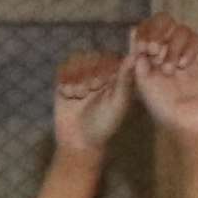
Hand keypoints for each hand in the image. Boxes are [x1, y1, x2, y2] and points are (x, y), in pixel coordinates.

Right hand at [48, 46, 133, 160]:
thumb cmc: (105, 124)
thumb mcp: (118, 102)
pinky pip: (63, 74)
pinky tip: (71, 97)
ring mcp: (80, 79)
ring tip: (80, 95)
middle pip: (92, 58)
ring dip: (78, 78)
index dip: (106, 64)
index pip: (111, 58)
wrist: (79, 142)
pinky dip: (67, 84)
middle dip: (91, 72)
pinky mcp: (64, 85)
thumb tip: (134, 56)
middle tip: (92, 89)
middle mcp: (98, 75)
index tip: (105, 77)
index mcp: (114, 78)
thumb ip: (125, 79)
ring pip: (77, 64)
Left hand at [124, 16, 197, 142]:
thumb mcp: (143, 81)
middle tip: (151, 51)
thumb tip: (131, 30)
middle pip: (166, 21)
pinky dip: (188, 51)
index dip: (144, 32)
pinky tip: (182, 65)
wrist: (186, 122)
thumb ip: (137, 58)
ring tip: (167, 69)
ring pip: (182, 30)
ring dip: (172, 47)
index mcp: (157, 48)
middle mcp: (175, 45)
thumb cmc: (163, 105)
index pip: (149, 27)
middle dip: (156, 34)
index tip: (140, 48)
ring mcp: (193, 48)